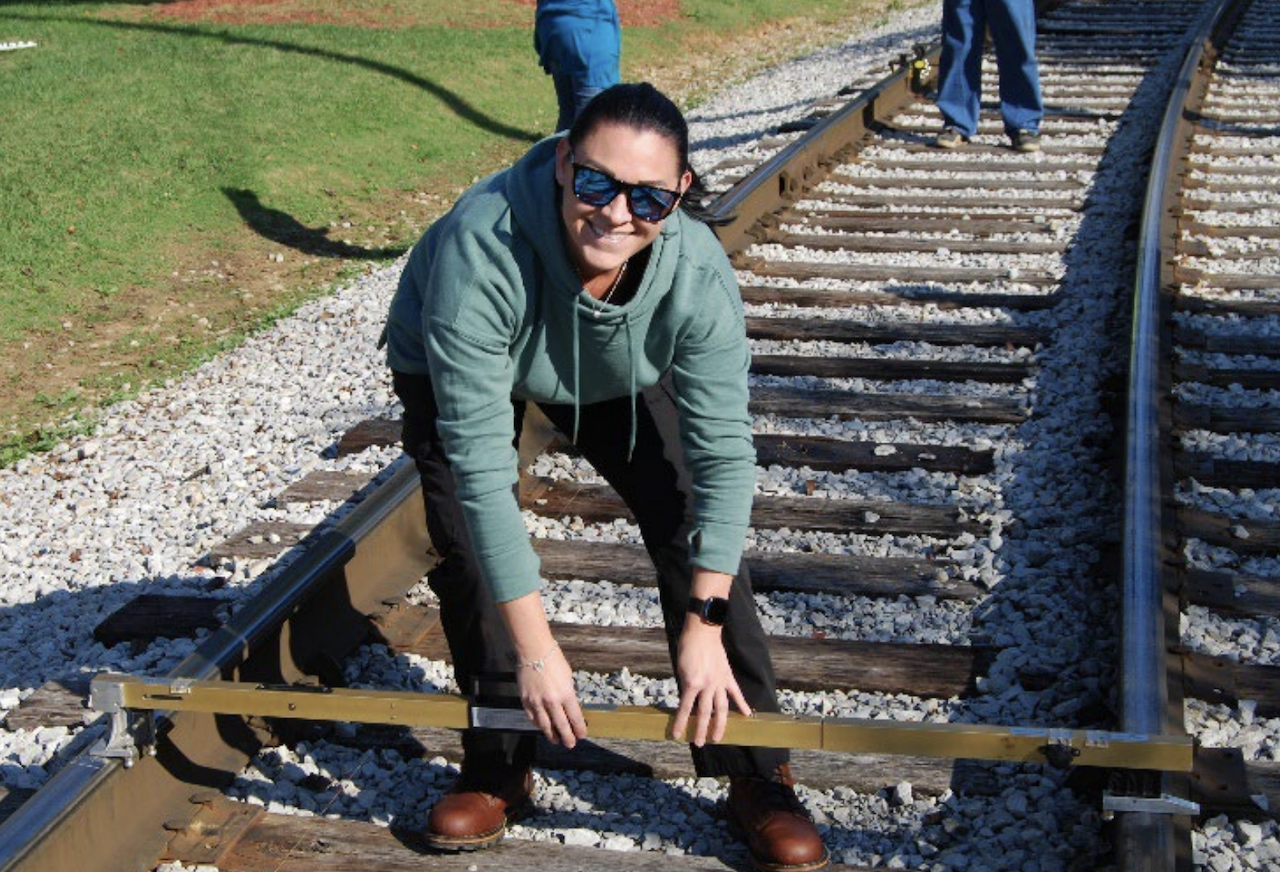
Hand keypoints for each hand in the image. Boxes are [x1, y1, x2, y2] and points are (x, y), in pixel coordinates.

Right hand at [516, 643, 588, 747]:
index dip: (579, 729)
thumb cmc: (554, 660)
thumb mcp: (568, 677)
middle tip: (570, 744)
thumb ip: (568, 694)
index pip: (575, 718)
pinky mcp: (526, 701)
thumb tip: (569, 708)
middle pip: (561, 725)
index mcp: (566, 694)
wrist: (534, 651)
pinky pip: (533, 718)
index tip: (582, 735)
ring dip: (552, 735)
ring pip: (545, 725)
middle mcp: (552, 701)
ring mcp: (537, 702)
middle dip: (567, 737)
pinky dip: (539, 725)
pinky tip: (543, 727)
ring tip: (556, 740)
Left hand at [671, 621, 751, 745]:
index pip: (685, 708)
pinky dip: (742, 704)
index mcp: (692, 683)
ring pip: (722, 708)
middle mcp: (707, 685)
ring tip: (717, 738)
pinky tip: (747, 715)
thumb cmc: (687, 648)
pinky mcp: (728, 677)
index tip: (676, 735)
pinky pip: (736, 693)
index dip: (680, 723)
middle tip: (699, 743)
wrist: (703, 632)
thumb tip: (688, 701)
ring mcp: (720, 681)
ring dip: (720, 724)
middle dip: (701, 730)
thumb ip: (686, 686)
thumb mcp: (681, 669)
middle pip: (705, 713)